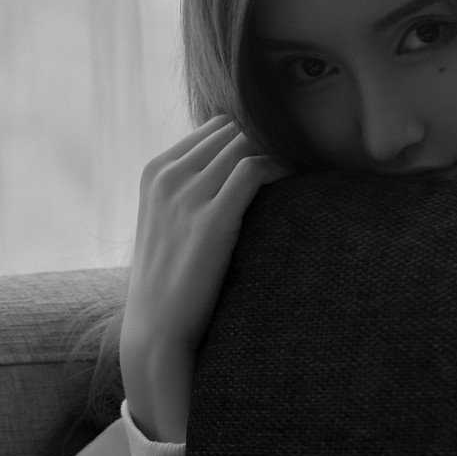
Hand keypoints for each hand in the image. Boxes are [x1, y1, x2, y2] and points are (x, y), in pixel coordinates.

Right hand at [120, 114, 292, 439]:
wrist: (156, 328)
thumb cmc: (169, 279)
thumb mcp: (167, 221)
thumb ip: (190, 189)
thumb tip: (234, 173)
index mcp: (155, 170)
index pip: (215, 127)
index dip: (249, 139)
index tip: (277, 159)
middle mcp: (168, 175)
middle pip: (232, 131)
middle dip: (266, 143)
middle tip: (298, 164)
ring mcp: (187, 195)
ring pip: (245, 144)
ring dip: (276, 155)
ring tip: (301, 174)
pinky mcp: (212, 219)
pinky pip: (254, 170)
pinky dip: (278, 170)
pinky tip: (293, 185)